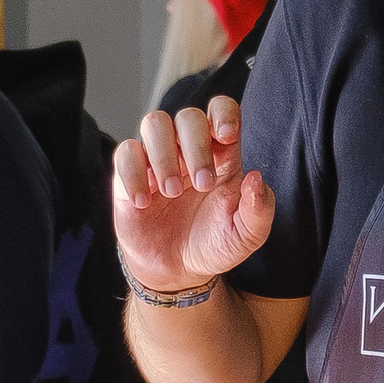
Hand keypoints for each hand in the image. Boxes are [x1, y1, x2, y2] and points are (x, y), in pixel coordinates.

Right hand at [112, 96, 274, 292]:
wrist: (178, 272)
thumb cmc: (214, 245)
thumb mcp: (246, 235)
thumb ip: (259, 210)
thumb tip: (256, 179)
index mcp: (221, 155)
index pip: (222, 110)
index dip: (223, 113)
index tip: (226, 136)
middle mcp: (188, 150)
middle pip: (188, 116)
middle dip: (196, 145)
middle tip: (201, 185)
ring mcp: (157, 160)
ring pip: (154, 122)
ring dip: (163, 154)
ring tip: (170, 193)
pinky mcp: (129, 175)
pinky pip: (124, 152)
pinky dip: (133, 174)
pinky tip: (144, 202)